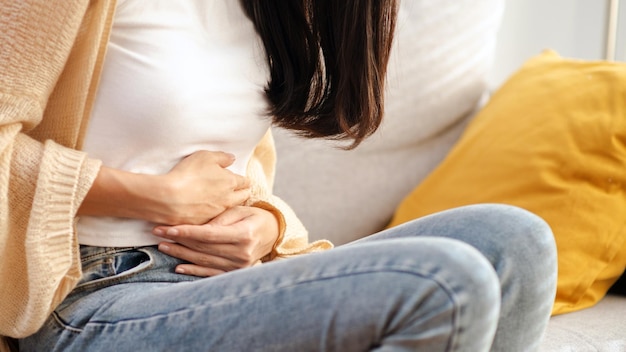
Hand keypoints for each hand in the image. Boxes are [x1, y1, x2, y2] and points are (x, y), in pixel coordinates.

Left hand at [153, 205, 279, 276]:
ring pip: (203, 261)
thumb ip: (219, 219)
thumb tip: (196, 227)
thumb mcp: (239, 211)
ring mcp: (239, 266)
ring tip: (163, 247)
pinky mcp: (235, 273)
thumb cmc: (253, 217)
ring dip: (181, 255)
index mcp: (243, 235)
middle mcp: (242, 253)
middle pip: (203, 248)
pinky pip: (210, 273)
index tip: (168, 228)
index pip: (208, 235)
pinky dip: (193, 271)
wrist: (273, 234)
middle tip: (158, 234)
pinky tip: (179, 267)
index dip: (186, 232)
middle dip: (178, 241)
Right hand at [154, 151, 250, 224]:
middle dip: (242, 192)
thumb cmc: (187, 174)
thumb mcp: (205, 157)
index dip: (243, 180)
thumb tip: (232, 159)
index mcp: (231, 182)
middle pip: (244, 197)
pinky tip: (205, 209)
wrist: (168, 198)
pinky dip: (213, 213)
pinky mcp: (207, 223)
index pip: (246, 182)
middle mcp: (228, 200)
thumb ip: (222, 157)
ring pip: (230, 208)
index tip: (240, 180)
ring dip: (228, 203)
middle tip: (235, 189)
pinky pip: (215, 218)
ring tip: (218, 199)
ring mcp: (218, 213)